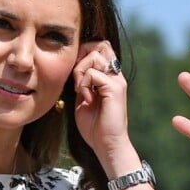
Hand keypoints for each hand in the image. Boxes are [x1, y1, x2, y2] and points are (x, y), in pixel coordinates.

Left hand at [72, 41, 129, 159]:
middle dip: (81, 56)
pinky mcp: (114, 88)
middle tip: (76, 78)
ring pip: (94, 55)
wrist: (106, 144)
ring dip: (80, 70)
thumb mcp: (84, 98)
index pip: (101, 48)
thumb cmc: (95, 126)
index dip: (84, 53)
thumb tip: (72, 68)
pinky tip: (86, 99)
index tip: (75, 73)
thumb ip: (82, 82)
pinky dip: (83, 84)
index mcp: (110, 77)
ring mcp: (117, 81)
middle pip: (100, 45)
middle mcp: (116, 76)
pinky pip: (92, 73)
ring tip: (80, 90)